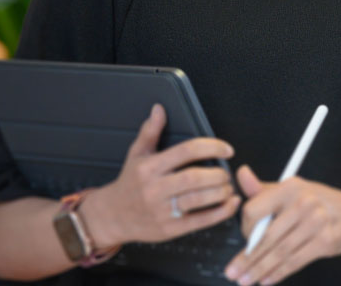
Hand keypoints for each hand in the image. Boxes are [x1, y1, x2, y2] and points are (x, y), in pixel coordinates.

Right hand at [86, 104, 240, 247]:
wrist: (111, 217)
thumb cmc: (129, 184)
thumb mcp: (136, 154)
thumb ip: (150, 131)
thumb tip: (159, 110)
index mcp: (149, 167)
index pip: (186, 151)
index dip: (212, 147)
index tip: (226, 149)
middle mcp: (155, 189)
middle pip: (194, 178)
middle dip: (217, 174)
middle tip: (226, 172)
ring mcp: (161, 211)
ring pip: (198, 199)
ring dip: (221, 192)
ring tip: (227, 187)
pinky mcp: (169, 229)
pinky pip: (200, 221)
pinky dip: (220, 212)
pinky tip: (229, 204)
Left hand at [224, 165, 340, 285]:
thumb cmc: (320, 202)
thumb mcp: (293, 190)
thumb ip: (263, 189)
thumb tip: (242, 175)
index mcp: (290, 187)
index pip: (255, 210)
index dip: (245, 229)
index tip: (243, 241)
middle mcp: (304, 202)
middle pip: (266, 236)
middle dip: (247, 258)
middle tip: (233, 271)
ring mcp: (316, 222)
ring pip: (279, 252)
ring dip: (260, 269)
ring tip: (247, 279)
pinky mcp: (325, 241)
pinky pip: (295, 261)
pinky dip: (279, 273)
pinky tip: (267, 279)